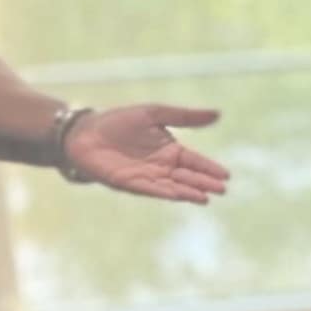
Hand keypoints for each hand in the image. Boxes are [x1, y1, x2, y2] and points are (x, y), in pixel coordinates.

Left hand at [65, 103, 232, 204]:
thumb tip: (217, 113)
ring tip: (206, 197)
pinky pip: (153, 189)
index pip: (195, 161)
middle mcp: (162, 167)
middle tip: (221, 189)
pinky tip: (181, 196)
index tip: (226, 175)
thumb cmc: (118, 121)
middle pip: (188, 177)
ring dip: (190, 192)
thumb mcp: (154, 113)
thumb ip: (184, 116)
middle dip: (204, 183)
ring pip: (174, 186)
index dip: (209, 168)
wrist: (85, 132)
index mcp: (170, 150)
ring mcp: (147, 177)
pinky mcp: (131, 184)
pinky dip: (167, 193)